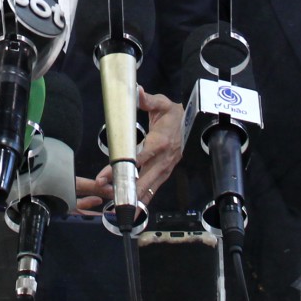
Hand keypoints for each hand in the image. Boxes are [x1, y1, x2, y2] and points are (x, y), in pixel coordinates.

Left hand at [76, 88, 184, 212]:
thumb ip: (148, 100)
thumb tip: (137, 91)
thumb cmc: (173, 113)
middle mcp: (164, 158)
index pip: (139, 157)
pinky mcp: (167, 171)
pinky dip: (146, 197)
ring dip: (137, 198)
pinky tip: (136, 208)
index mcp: (160, 141)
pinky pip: (156, 187)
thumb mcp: (162, 103)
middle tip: (111, 197)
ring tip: (122, 209)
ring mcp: (167, 167)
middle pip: (145, 178)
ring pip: (151, 186)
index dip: (123, 167)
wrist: (193, 121)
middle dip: (127, 189)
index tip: (106, 175)